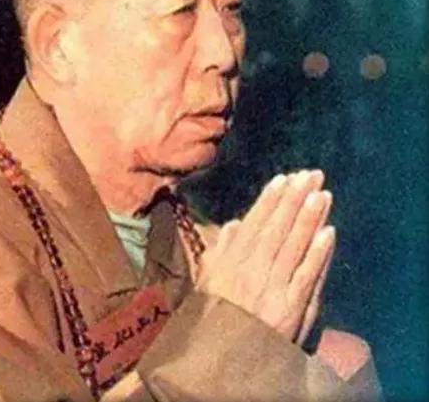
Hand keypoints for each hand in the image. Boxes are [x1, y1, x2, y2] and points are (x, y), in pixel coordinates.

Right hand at [196, 170, 335, 343]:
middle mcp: (252, 269)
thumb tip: (235, 223)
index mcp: (231, 261)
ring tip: (321, 193)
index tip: (283, 178)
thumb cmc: (210, 319)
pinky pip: (306, 276)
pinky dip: (318, 254)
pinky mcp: (291, 308)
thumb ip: (222, 250)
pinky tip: (329, 232)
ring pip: (293, 245)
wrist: (215, 361)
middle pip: (277, 228)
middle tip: (309, 175)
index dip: (270, 200)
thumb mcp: (206, 282)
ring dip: (308, 217)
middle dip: (294, 199)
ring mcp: (273, 287)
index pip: (255, 223)